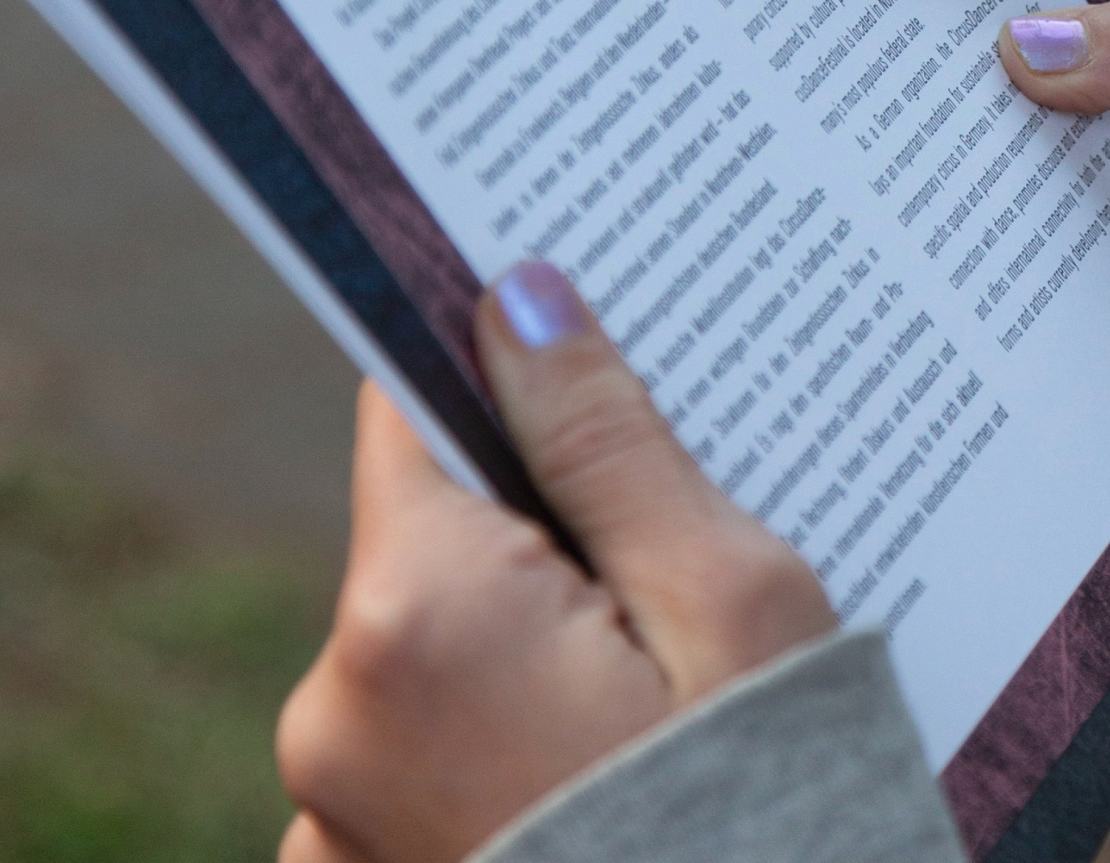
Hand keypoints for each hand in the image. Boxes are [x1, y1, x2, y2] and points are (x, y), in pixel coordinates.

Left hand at [275, 262, 836, 862]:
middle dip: (540, 537)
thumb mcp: (727, 600)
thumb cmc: (777, 807)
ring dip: (521, 649)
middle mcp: (332, 717)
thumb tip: (517, 298)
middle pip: (430, 543)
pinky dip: (496, 741)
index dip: (498, 382)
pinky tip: (601, 775)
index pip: (412, 413)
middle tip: (667, 582)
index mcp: (413, 618)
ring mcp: (332, 819)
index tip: (571, 375)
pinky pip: (420, 755)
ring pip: (432, 653)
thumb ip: (604, 441)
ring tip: (649, 704)